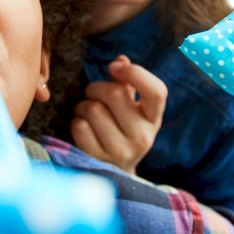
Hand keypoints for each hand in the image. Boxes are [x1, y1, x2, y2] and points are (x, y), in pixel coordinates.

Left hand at [70, 55, 166, 173]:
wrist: (116, 173)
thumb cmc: (122, 130)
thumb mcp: (132, 109)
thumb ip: (127, 83)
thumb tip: (121, 60)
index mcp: (154, 119)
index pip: (156, 92)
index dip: (136, 73)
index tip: (115, 67)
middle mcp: (143, 136)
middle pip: (114, 94)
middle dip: (96, 88)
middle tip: (93, 95)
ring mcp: (121, 151)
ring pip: (93, 109)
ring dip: (83, 106)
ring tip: (87, 113)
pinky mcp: (99, 160)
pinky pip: (80, 127)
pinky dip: (76, 122)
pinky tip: (83, 127)